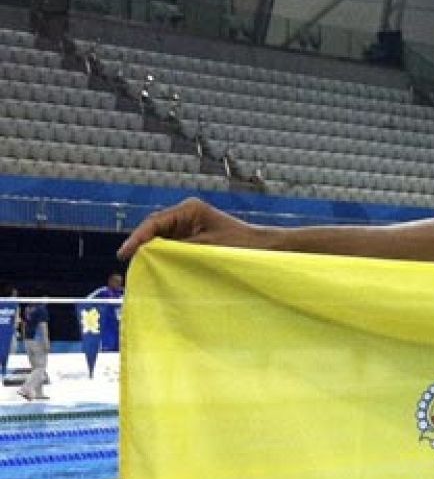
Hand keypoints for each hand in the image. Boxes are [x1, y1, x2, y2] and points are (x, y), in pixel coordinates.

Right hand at [117, 197, 267, 260]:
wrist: (264, 248)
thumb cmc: (240, 245)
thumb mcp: (206, 248)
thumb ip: (179, 249)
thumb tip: (152, 254)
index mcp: (189, 209)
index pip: (155, 222)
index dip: (137, 239)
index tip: (124, 254)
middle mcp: (186, 214)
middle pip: (155, 230)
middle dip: (142, 246)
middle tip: (129, 265)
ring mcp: (189, 225)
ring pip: (162, 239)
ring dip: (152, 252)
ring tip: (139, 269)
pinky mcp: (193, 237)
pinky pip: (173, 246)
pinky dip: (165, 257)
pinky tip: (157, 269)